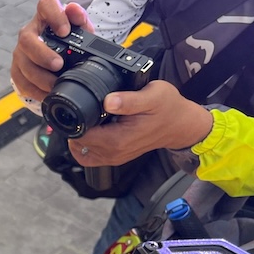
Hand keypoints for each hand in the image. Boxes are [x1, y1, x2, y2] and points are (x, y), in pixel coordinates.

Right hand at [11, 0, 95, 104]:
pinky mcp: (17, 70)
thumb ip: (80, 20)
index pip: (46, 5)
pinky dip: (35, 90)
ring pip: (23, 64)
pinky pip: (21, 82)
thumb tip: (75, 12)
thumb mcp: (79, 29)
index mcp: (46, 16)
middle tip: (58, 65)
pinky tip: (46, 94)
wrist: (55, 55)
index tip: (65, 32)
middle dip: (42, 54)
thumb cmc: (68, 39)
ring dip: (39, 77)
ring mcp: (20, 52)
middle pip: (27, 40)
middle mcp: (29, 32)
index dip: (55, 16)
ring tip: (55, 85)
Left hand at [70, 81, 214, 165]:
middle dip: (74, 127)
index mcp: (118, 140)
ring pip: (80, 152)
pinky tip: (89, 129)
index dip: (74, 120)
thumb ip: (129, 100)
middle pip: (77, 144)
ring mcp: (113, 157)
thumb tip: (108, 101)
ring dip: (77, 136)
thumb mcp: (153, 96)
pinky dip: (84, 145)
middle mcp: (113, 153)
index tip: (75, 106)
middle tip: (78, 108)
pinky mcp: (114, 157)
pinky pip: (89, 157)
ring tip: (83, 118)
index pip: (81, 135)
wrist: (179, 124)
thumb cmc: (168, 107)